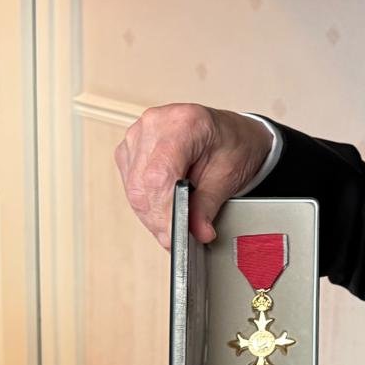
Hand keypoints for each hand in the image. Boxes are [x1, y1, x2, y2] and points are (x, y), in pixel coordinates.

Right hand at [114, 104, 273, 250]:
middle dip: (158, 219)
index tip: (173, 237)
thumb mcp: (229, 175)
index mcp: (184, 123)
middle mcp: (155, 124)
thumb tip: (197, 232)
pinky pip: (130, 184)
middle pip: (141, 184)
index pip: (159, 175)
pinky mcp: (130, 149)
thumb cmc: (234, 144)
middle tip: (176, 242)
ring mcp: (138, 135)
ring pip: (133, 188)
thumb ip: (208, 205)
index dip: (163, 211)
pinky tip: (165, 210)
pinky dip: (147, 204)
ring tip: (174, 226)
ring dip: (151, 215)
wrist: (231, 133)